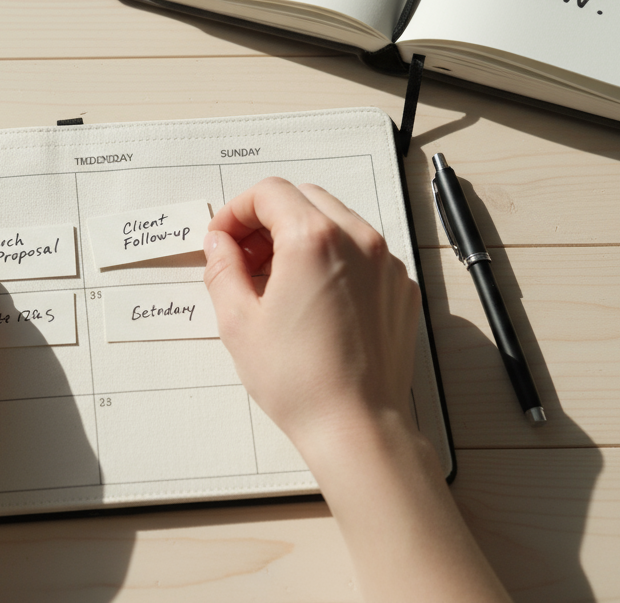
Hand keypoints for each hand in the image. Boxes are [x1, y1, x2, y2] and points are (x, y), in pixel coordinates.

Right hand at [202, 178, 509, 602]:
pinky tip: (313, 301)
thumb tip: (219, 244)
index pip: (269, 192)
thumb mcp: (238, 322)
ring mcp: (386, 262)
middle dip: (268, 220)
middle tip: (244, 260)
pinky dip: (333, 259)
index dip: (236, 211)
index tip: (222, 240)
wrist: (358, 426)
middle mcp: (357, 239)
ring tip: (277, 283)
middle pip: (304, 199)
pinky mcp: (400, 287)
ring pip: (336, 221)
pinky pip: (362, 252)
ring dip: (300, 236)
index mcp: (312, 240)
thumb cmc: (299, 380)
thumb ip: (222, 269)